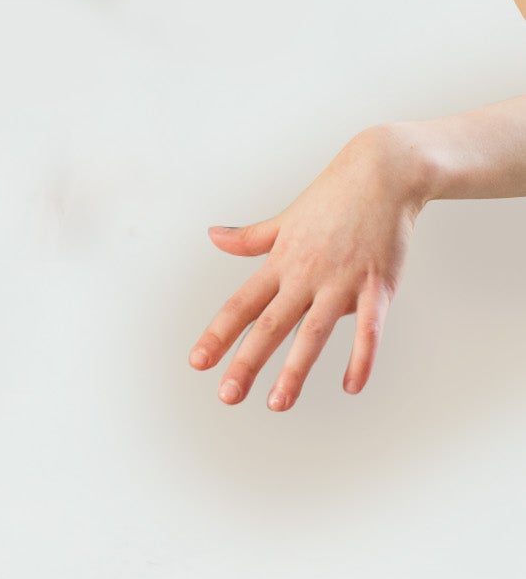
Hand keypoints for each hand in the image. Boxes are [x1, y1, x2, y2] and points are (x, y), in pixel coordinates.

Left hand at [189, 125, 429, 409]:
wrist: (380, 175)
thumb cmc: (331, 198)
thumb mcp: (284, 219)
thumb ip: (250, 237)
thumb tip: (213, 236)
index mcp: (280, 262)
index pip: (241, 305)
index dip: (218, 334)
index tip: (198, 361)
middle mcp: (304, 275)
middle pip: (270, 325)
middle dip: (246, 362)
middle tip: (227, 396)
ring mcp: (341, 281)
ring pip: (313, 332)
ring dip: (295, 370)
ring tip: (277, 403)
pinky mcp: (378, 286)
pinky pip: (369, 328)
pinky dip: (361, 357)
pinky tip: (351, 385)